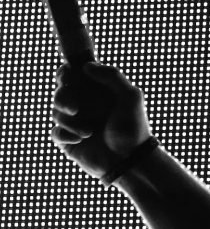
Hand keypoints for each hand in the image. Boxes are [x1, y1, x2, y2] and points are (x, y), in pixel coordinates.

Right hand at [50, 62, 153, 179]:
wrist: (130, 161)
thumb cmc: (133, 128)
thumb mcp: (131, 97)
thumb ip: (112, 76)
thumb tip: (86, 66)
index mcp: (97, 91)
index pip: (72, 74)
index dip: (66, 73)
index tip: (69, 77)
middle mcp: (84, 104)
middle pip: (60, 91)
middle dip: (63, 98)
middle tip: (75, 108)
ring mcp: (75, 122)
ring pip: (56, 112)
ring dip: (70, 121)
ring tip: (89, 132)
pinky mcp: (69, 140)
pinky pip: (56, 132)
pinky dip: (66, 135)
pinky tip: (81, 140)